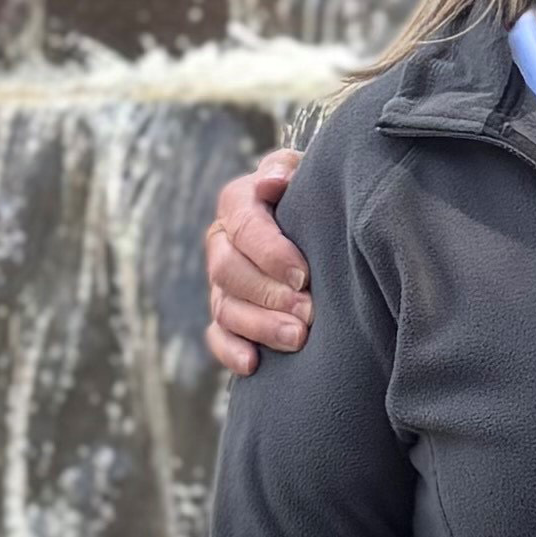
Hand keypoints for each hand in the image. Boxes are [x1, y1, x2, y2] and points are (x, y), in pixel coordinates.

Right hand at [201, 150, 311, 374]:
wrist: (317, 226)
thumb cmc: (314, 198)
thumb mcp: (305, 174)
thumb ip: (287, 171)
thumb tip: (272, 183)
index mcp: (238, 203)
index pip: (243, 225)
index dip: (271, 253)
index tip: (304, 274)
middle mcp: (222, 242)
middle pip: (228, 271)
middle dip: (269, 294)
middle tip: (308, 312)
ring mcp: (220, 282)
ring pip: (225, 307)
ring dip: (259, 326)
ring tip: (297, 338)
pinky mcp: (225, 315)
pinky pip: (218, 336)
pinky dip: (231, 351)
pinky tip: (253, 364)